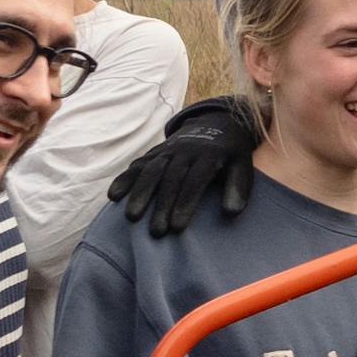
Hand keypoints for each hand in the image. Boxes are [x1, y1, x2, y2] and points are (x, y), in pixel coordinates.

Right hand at [107, 98, 260, 235]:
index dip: (185, 203)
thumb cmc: (231, 155)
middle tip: (156, 232)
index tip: (178, 228)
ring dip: (140, 193)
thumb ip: (238, 188)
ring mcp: (168, 151)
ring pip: (151, 170)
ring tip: (132, 217)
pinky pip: (137, 165)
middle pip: (170, 178)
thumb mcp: (243, 166)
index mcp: (209, 155)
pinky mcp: (155, 153)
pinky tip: (114, 196)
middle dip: (162, 205)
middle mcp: (186, 151)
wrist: (217, 123)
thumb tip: (230, 212)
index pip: (194, 181)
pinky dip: (124, 178)